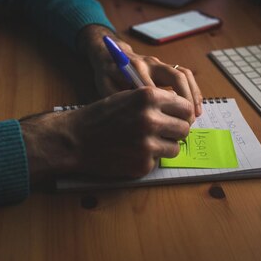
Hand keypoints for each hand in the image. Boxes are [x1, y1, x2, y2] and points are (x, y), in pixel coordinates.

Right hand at [21, 87, 192, 183]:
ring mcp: (147, 144)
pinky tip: (133, 152)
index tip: (178, 117)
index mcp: (148, 97)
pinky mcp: (143, 164)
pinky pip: (158, 161)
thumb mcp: (128, 96)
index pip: (185, 107)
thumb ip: (155, 100)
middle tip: (164, 131)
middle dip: (176, 130)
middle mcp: (151, 119)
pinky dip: (149, 158)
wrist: (75, 139)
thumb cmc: (102, 115)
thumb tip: (182, 108)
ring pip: (175, 147)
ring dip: (166, 146)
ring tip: (147, 142)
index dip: (182, 113)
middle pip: (184, 128)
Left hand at [77, 24, 202, 119]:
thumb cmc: (107, 75)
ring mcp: (161, 63)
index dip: (163, 107)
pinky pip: (185, 75)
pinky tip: (195, 108)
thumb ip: (118, 98)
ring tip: (195, 115)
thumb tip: (138, 116)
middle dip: (185, 99)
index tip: (167, 126)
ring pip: (184, 74)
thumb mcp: (105, 87)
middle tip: (187, 121)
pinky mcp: (166, 67)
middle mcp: (151, 63)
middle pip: (176, 77)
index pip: (154, 88)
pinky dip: (193, 91)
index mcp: (135, 68)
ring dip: (193, 95)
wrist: (110, 55)